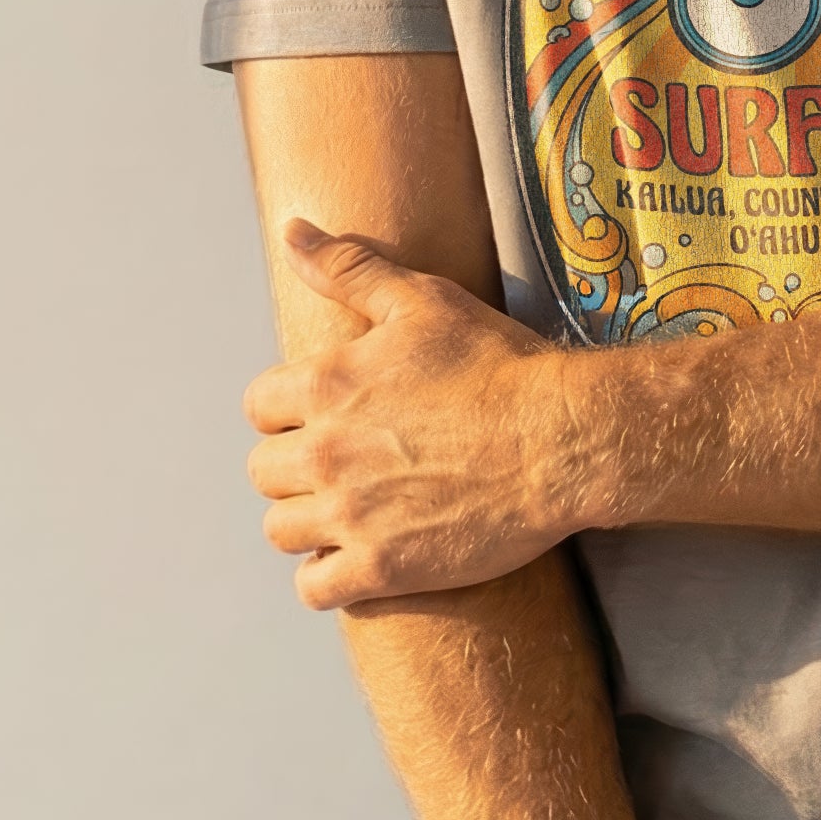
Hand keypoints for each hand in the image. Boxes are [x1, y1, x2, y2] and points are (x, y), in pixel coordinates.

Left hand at [244, 220, 590, 608]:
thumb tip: (293, 231)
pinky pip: (315, 587)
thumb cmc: (498, 366)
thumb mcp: (422, 301)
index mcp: (326, 385)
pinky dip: (329, 577)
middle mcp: (325, 452)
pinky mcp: (381, 567)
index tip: (329, 416)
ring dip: (309, 522)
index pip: (259, 407)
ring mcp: (350, 515)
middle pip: (264, 472)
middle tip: (348, 465)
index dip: (291, 411)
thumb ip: (348, 268)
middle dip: (298, 468)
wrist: (561, 438)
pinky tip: (361, 558)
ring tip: (354, 512)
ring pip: (281, 530)